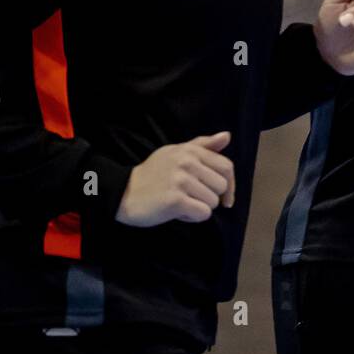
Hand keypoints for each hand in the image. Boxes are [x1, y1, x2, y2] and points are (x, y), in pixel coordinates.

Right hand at [115, 131, 235, 224]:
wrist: (123, 192)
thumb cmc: (153, 174)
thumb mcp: (176, 153)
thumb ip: (202, 145)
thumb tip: (227, 136)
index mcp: (190, 151)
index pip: (226, 167)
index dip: (230, 184)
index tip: (225, 197)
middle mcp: (187, 163)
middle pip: (222, 186)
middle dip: (211, 197)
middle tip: (192, 197)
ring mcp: (181, 181)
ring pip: (212, 202)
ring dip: (199, 208)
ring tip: (181, 203)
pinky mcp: (175, 200)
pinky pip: (202, 214)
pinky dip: (192, 217)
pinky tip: (178, 212)